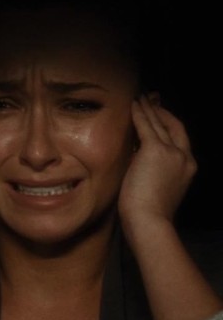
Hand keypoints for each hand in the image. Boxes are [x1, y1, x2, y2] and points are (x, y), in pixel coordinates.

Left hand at [118, 96, 196, 235]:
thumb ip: (153, 169)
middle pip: (174, 127)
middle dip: (162, 112)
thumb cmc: (147, 213)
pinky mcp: (155, 150)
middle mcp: (185, 157)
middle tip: (151, 100)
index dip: (169, 125)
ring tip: (140, 98)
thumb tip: (137, 155)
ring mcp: (173, 153)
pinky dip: (139, 113)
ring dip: (149, 109)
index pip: (179, 140)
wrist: (149, 221)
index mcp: (187, 168)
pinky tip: (133, 105)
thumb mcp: (156, 186)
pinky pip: (145, 126)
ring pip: (160, 124)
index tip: (159, 116)